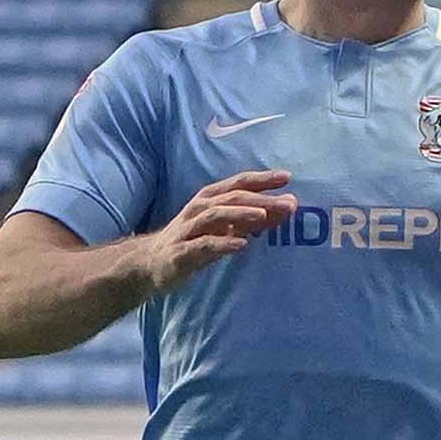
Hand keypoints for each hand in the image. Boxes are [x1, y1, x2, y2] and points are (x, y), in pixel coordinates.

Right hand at [143, 169, 294, 291]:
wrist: (152, 263)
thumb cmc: (196, 240)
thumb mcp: (227, 228)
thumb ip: (256, 219)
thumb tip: (288, 207)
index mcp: (210, 199)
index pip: (239, 184)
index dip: (262, 179)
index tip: (287, 177)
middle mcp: (199, 209)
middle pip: (232, 198)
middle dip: (261, 198)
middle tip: (288, 202)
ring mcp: (188, 230)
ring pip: (215, 215)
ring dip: (240, 213)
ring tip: (264, 215)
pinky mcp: (181, 252)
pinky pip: (203, 245)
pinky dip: (223, 243)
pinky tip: (242, 245)